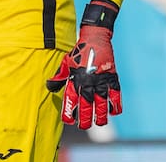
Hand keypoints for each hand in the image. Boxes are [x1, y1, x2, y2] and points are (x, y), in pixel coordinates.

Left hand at [46, 0, 121, 128]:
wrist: (94, 37)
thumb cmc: (78, 52)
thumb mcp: (66, 63)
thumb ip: (59, 77)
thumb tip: (49, 87)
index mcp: (75, 79)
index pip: (70, 101)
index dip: (69, 113)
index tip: (69, 121)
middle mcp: (87, 82)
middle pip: (87, 106)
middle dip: (85, 119)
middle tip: (84, 126)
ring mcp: (100, 80)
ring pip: (102, 104)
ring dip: (101, 116)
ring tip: (100, 123)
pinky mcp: (111, 77)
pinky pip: (115, 95)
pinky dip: (116, 105)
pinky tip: (114, 112)